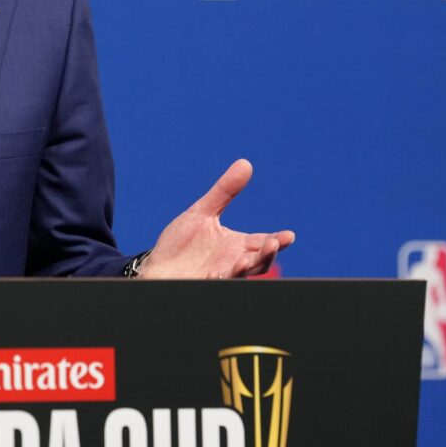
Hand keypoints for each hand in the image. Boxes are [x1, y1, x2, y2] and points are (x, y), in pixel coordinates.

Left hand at [136, 159, 294, 279]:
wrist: (157, 266)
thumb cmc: (180, 243)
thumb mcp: (201, 213)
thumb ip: (224, 192)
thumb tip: (245, 163)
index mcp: (236, 245)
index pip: (262, 242)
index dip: (278, 240)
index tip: (289, 236)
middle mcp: (232, 261)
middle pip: (259, 260)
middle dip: (268, 253)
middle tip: (275, 243)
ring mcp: (220, 274)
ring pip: (243, 272)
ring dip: (251, 265)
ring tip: (253, 257)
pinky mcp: (204, 283)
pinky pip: (219, 281)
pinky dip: (227, 275)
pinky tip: (231, 268)